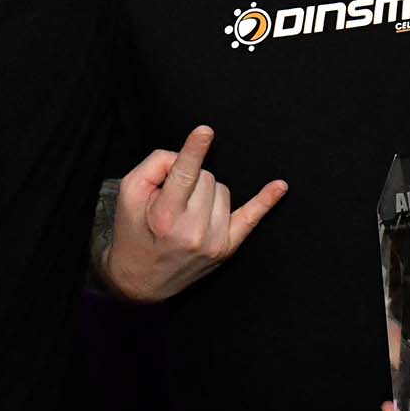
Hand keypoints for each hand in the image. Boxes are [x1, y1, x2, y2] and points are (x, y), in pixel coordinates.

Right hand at [99, 126, 286, 301]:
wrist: (141, 280)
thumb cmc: (134, 231)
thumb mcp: (129, 194)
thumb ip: (154, 165)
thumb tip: (184, 155)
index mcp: (165, 217)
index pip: (183, 176)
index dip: (194, 151)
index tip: (206, 130)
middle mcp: (193, 231)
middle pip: (205, 177)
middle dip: (190, 179)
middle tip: (172, 198)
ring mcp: (214, 242)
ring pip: (222, 189)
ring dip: (206, 192)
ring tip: (186, 210)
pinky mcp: (227, 248)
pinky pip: (251, 218)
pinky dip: (265, 202)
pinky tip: (280, 187)